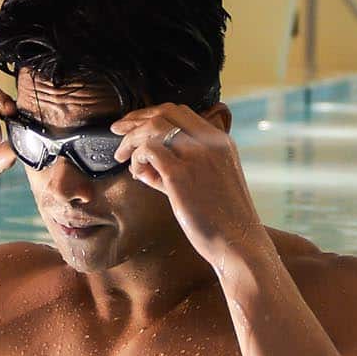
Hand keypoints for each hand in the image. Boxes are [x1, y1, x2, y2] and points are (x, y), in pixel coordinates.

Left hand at [112, 104, 268, 266]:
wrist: (239, 244)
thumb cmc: (223, 220)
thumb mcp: (210, 182)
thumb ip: (181, 167)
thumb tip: (146, 163)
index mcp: (221, 141)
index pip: (181, 112)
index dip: (152, 114)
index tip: (135, 124)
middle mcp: (211, 143)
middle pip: (165, 112)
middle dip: (136, 118)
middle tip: (117, 129)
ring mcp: (197, 156)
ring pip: (154, 127)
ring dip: (132, 138)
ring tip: (122, 156)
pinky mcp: (181, 175)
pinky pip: (148, 150)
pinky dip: (137, 158)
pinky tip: (137, 173)